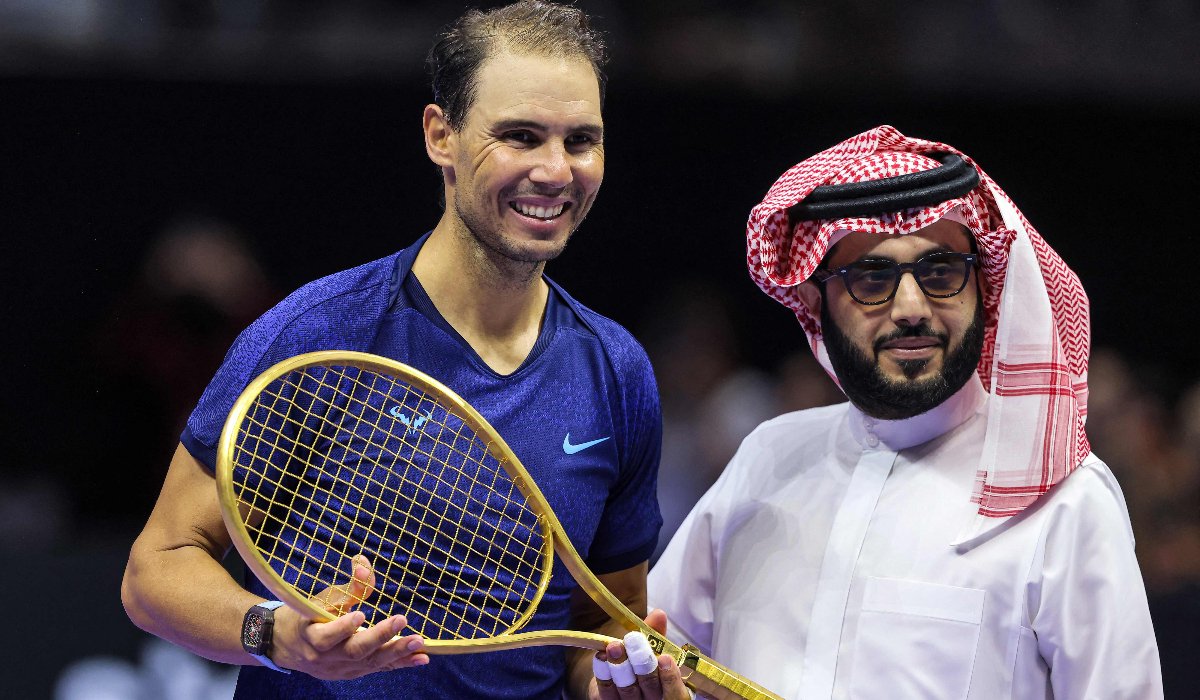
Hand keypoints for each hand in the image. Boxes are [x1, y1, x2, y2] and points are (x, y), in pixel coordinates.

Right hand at [268, 554, 429, 678]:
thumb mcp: (322, 599)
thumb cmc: (308, 616)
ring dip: (396, 652)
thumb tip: (364, 564)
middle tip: (401, 620)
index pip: (326, 636)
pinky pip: (378, 668)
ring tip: (418, 642)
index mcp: (311, 635)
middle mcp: (325, 657)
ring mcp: (340, 669)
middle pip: (353, 651)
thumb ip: (348, 586)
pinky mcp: (353, 673)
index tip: (361, 614)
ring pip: (369, 662)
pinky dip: (400, 663)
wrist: (288, 647)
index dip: (342, 628)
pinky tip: (421, 658)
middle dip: (378, 637)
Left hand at [590, 609, 690, 699]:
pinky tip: (601, 656)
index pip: (675, 692)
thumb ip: (656, 634)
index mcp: (671, 692)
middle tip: (634, 641)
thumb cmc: (642, 664)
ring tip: (614, 646)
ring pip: (628, 690)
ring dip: (620, 666)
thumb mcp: (652, 650)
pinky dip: (603, 674)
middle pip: (650, 687)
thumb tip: (659, 614)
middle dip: (642, 664)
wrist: (617, 681)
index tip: (665, 657)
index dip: (670, 677)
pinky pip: (606, 692)